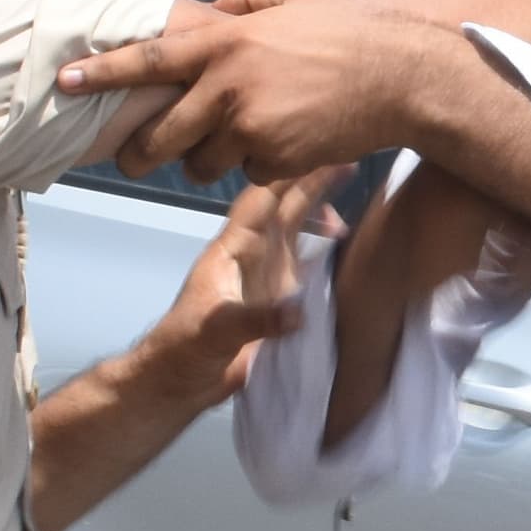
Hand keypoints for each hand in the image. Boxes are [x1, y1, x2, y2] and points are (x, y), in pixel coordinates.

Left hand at [62, 1, 465, 183]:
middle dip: (140, 152)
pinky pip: (245, 173)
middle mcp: (226, 84)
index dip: (103, 73)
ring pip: (200, 163)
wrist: (397, 77)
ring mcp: (248, 126)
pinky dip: (257, 165)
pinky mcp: (272, 159)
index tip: (67, 81)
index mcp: (223, 40)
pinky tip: (286, 142)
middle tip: (132, 158)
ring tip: (241, 137)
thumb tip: (209, 10)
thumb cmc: (345, 33)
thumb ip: (240, 4)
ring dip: (210, 157)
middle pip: (160, 134)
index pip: (147, 60)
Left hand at [139, 173, 340, 401]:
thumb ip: (256, 320)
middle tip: (348, 151)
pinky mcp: (279, 297)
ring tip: (351, 190)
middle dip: (312, 177)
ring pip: (297, 227)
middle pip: (286, 204)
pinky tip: (346, 241)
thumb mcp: (216, 331)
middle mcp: (254, 253)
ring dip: (321, 207)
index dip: (287, 173)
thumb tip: (298, 312)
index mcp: (234, 249)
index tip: (317, 149)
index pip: (262, 200)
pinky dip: (327, 246)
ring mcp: (267, 273)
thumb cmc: (184, 349)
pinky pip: (308, 261)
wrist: (179, 381)